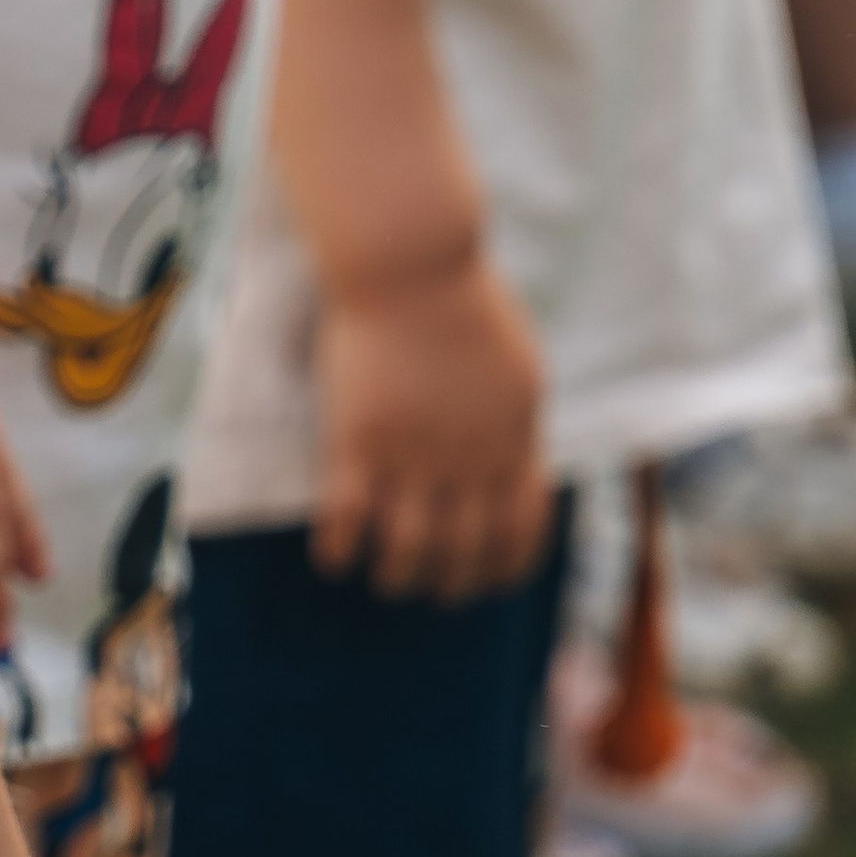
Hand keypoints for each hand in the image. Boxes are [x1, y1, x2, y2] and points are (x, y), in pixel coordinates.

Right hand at [311, 251, 548, 603]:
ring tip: (386, 580)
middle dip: (450, 585)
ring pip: (406, 549)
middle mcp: (468, 457)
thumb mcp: (518, 370)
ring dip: (396, 577)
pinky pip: (348, 518)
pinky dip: (341, 550)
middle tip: (432, 593)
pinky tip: (334, 558)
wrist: (412, 264)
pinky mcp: (359, 438)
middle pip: (464, 551)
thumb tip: (520, 467)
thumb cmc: (464, 304)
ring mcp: (412, 451)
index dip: (505, 567)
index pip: (521, 530)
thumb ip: (518, 425)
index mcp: (514, 440)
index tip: (489, 584)